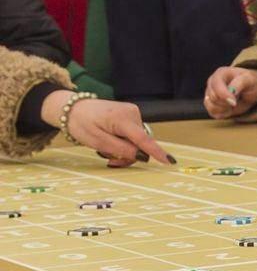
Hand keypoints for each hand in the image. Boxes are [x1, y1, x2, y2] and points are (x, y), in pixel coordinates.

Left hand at [40, 91, 173, 165]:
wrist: (72, 108)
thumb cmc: (81, 123)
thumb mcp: (98, 141)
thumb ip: (122, 150)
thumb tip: (143, 156)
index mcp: (121, 118)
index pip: (143, 139)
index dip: (156, 152)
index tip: (170, 161)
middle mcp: (131, 113)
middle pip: (140, 143)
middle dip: (129, 154)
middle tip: (111, 160)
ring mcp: (132, 112)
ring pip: (138, 141)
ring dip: (126, 149)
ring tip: (108, 150)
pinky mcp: (131, 114)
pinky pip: (134, 134)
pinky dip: (125, 141)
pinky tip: (113, 140)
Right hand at [203, 66, 256, 119]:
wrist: (250, 90)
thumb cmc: (249, 82)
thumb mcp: (249, 79)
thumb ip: (239, 83)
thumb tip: (232, 92)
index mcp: (220, 74)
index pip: (216, 85)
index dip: (224, 95)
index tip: (234, 103)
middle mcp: (212, 83)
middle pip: (213, 97)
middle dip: (227, 103)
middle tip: (237, 101)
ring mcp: (209, 93)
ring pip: (211, 106)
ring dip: (224, 109)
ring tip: (233, 104)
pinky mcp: (211, 104)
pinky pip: (213, 113)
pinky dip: (223, 114)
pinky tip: (230, 109)